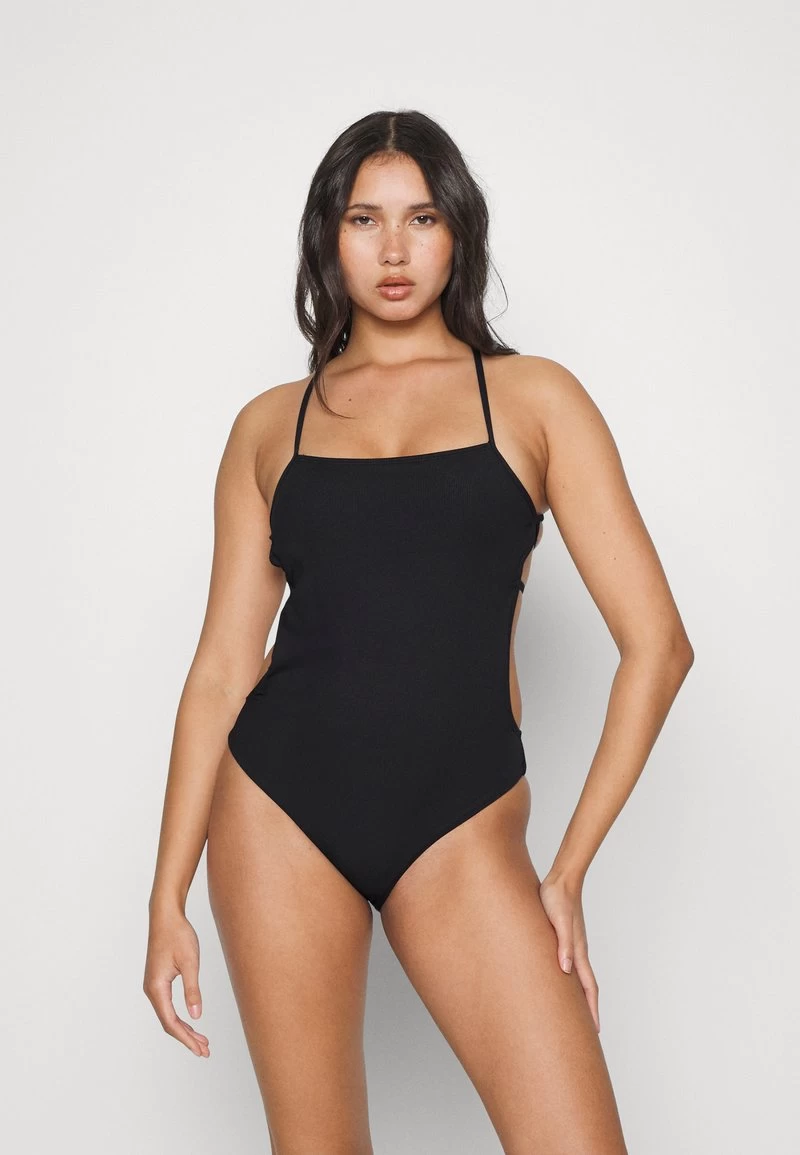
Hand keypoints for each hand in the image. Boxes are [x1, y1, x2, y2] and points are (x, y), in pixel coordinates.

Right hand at [143, 905, 210, 1056]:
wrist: (165, 916)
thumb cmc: (178, 935)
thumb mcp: (190, 962)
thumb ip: (193, 989)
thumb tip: (196, 1016)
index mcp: (156, 988)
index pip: (171, 1022)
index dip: (186, 1038)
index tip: (200, 1049)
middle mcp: (151, 990)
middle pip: (168, 1023)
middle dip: (186, 1038)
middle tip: (204, 1050)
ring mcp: (153, 986)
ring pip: (168, 1015)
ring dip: (184, 1029)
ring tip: (202, 1040)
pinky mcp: (158, 981)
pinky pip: (167, 1006)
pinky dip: (180, 1017)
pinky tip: (191, 1021)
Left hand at [538, 871, 599, 1032]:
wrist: (561, 880)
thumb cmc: (557, 899)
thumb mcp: (557, 922)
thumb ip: (563, 944)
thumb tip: (565, 969)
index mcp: (578, 951)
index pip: (588, 987)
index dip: (592, 1009)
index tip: (594, 1031)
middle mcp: (578, 951)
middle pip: (587, 987)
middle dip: (589, 1009)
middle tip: (587, 1032)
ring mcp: (573, 945)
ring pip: (579, 977)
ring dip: (580, 996)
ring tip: (575, 1013)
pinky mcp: (565, 938)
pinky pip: (570, 964)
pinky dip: (570, 980)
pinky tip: (562, 981)